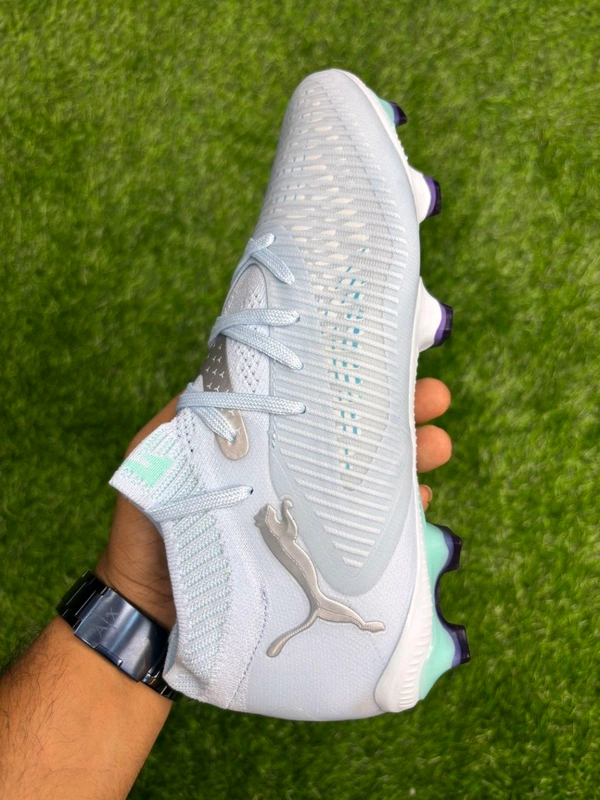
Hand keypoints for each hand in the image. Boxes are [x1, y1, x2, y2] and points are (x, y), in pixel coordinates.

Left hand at [95, 377, 451, 628]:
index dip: (352, 376)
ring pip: (371, 475)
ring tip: (441, 445)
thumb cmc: (153, 525)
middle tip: (436, 399)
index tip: (390, 357)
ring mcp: (309, 511)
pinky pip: (368, 528)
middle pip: (353, 432)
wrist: (154, 606)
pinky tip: (421, 500)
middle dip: (400, 410)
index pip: (314, 397)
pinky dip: (398, 512)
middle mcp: (292, 468)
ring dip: (412, 456)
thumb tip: (228, 368)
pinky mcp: (319, 552)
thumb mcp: (159, 455)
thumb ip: (192, 414)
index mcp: (261, 438)